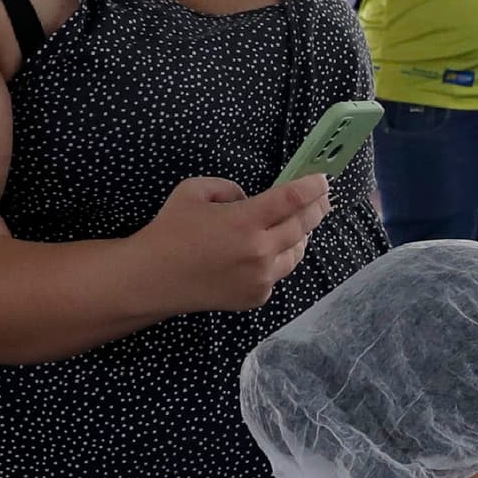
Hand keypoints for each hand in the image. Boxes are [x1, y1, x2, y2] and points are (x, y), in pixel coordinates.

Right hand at [134, 173, 331, 313]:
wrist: (153, 279)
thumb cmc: (170, 231)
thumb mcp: (194, 191)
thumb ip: (229, 188)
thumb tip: (250, 199)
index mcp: (245, 221)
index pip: (292, 200)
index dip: (312, 188)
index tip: (324, 180)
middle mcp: (260, 252)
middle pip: (303, 226)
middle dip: (317, 209)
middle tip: (324, 199)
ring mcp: (261, 278)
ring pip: (296, 253)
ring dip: (301, 236)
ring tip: (299, 224)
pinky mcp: (258, 296)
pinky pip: (278, 273)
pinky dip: (278, 259)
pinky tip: (267, 251)